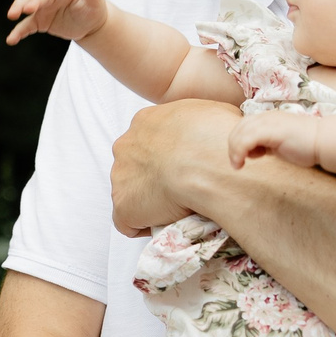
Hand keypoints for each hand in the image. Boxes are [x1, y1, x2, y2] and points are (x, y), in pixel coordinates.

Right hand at [5, 0, 110, 45]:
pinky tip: (11, 40)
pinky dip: (18, 32)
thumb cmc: (92, 6)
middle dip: (32, 2)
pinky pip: (26, 26)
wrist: (87, 23)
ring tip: (12, 15)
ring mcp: (43, 7)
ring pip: (26, 5)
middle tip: (27, 9)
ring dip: (19, 8)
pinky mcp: (39, 21)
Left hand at [111, 99, 241, 235]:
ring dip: (150, 199)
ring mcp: (120, 176)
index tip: (183, 165)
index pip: (150, 140)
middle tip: (181, 186)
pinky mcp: (124, 206)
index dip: (167, 155)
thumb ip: (201, 119)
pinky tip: (166, 224)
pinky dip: (144, 224)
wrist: (206, 163)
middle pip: (135, 164)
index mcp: (146, 121)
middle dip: (154, 175)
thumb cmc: (215, 135)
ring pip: (131, 191)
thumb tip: (211, 129)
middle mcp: (126, 146)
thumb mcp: (213, 111)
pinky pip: (128, 220)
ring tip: (178, 206)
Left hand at [229, 111, 320, 170]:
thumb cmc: (307, 145)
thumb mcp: (281, 144)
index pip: (245, 125)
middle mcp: (267, 117)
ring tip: (237, 165)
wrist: (325, 141)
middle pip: (239, 128)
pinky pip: (247, 139)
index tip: (244, 158)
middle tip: (236, 163)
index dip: (239, 141)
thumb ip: (267, 144)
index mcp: (269, 118)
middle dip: (233, 146)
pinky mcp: (271, 131)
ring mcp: (269, 122)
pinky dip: (240, 151)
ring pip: (240, 133)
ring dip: (234, 150)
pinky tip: (242, 163)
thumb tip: (254, 151)